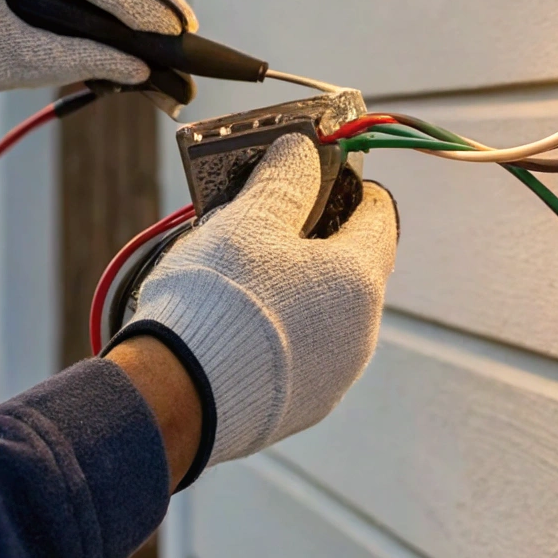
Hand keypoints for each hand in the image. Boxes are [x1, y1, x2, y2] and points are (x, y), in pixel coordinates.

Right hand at [115, 134, 398, 479]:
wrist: (178, 398)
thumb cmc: (219, 301)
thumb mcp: (250, 217)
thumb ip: (285, 177)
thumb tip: (302, 151)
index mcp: (360, 279)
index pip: (379, 213)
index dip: (348, 184)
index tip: (314, 172)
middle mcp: (361, 332)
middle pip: (350, 264)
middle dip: (312, 235)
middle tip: (264, 215)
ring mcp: (333, 375)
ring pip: (323, 310)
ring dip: (293, 284)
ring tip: (238, 269)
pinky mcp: (300, 406)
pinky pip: (300, 351)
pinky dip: (278, 328)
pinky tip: (233, 319)